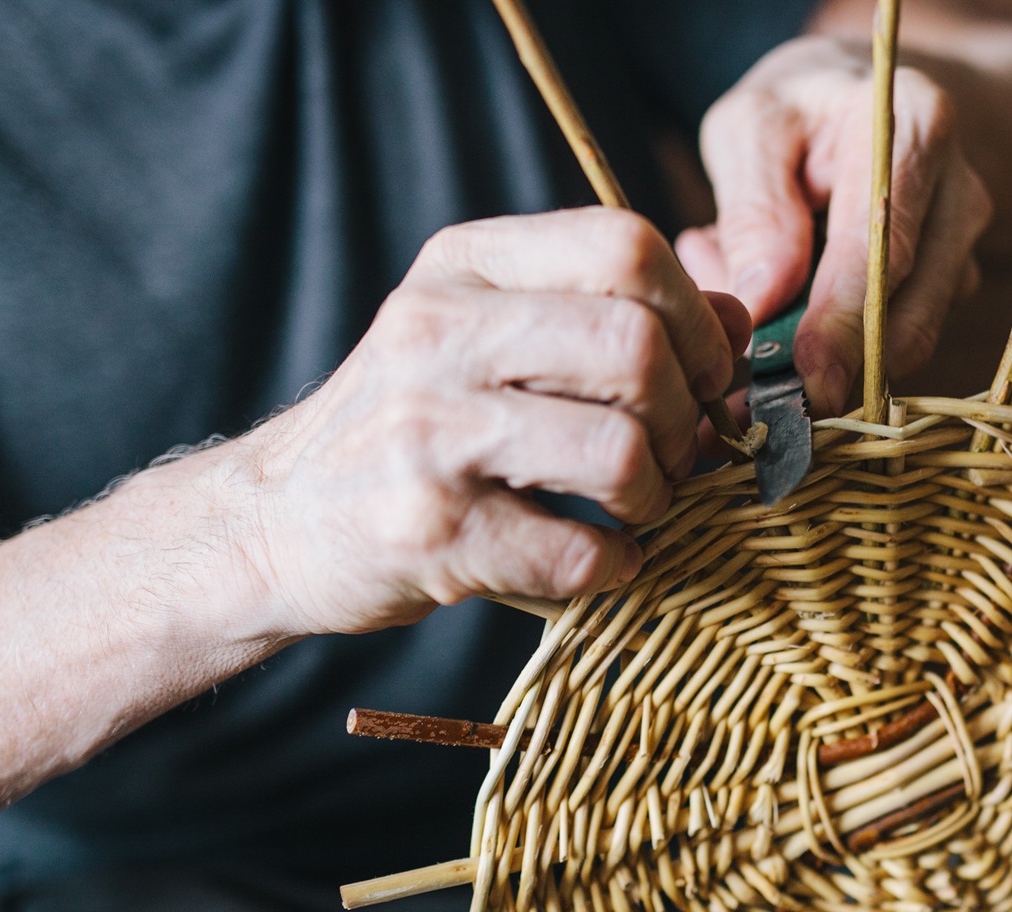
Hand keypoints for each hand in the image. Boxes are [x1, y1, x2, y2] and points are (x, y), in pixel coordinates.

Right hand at [229, 208, 752, 634]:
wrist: (273, 524)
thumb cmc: (414, 428)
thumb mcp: (493, 337)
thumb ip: (609, 313)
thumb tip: (738, 324)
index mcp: (466, 266)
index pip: (626, 244)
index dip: (699, 318)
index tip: (704, 374)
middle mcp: (438, 332)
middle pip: (637, 345)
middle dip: (685, 415)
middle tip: (676, 453)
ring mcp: (426, 433)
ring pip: (619, 450)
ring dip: (655, 496)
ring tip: (631, 509)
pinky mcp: (427, 532)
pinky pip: (579, 552)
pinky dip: (613, 567)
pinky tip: (594, 560)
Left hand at [676, 36, 992, 419]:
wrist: (865, 96)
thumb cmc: (798, 109)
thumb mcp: (753, 126)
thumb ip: (753, 208)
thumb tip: (762, 304)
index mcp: (913, 130)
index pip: (884, 250)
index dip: (846, 326)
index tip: (809, 381)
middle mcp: (960, 193)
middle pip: (913, 314)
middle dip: (839, 371)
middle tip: (758, 405)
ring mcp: (966, 247)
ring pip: (908, 339)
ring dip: (830, 360)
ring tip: (746, 327)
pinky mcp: (953, 285)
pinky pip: (898, 339)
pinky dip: (838, 348)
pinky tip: (781, 311)